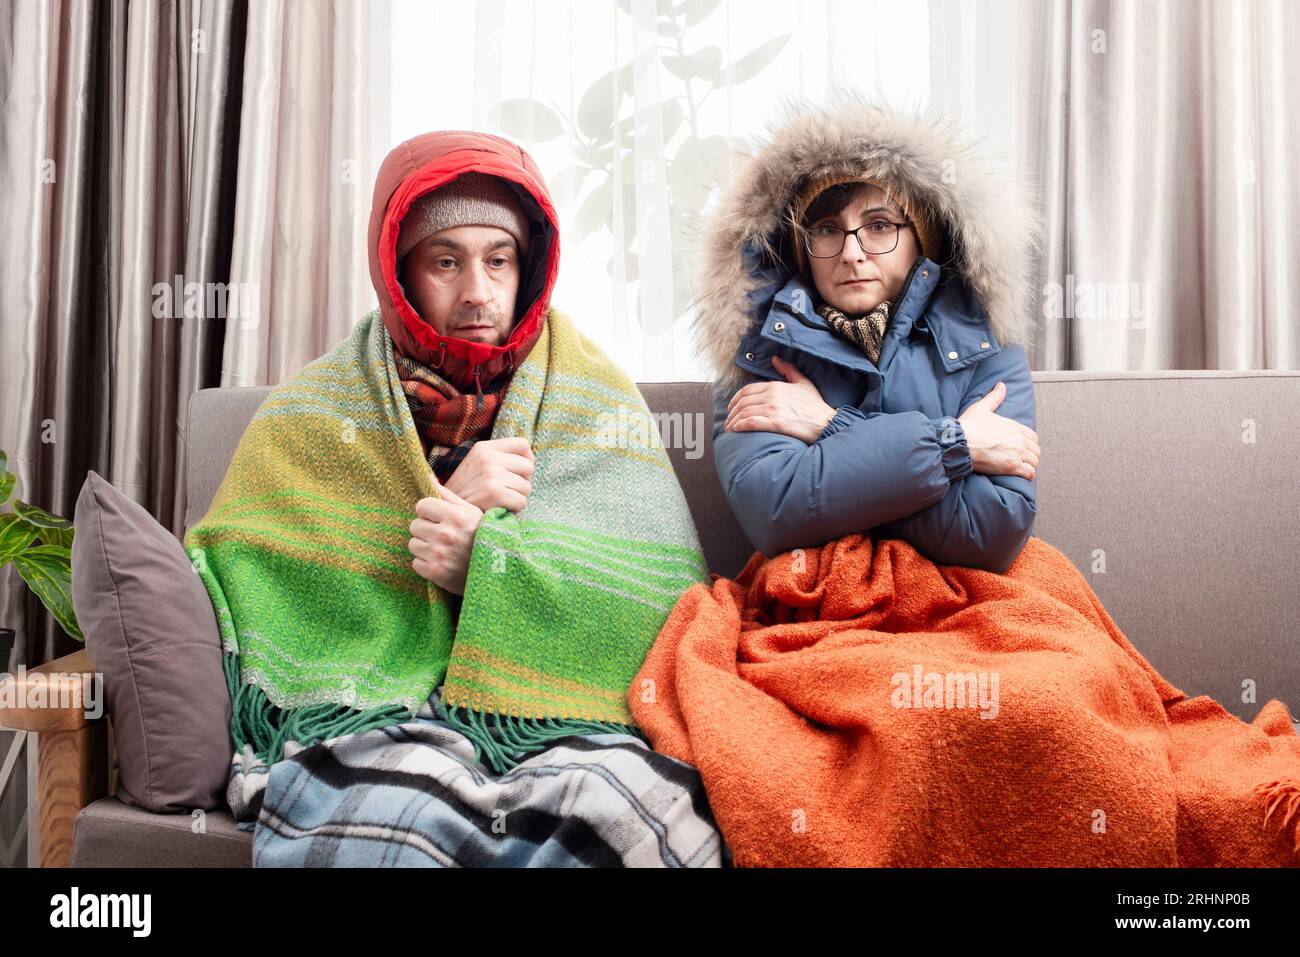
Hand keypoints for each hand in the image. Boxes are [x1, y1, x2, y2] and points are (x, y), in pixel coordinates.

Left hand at [409, 480, 483, 595]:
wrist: (494, 572)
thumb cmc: (481, 537)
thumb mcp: (472, 512)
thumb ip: (448, 496)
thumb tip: (427, 477)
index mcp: (456, 516)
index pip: (422, 506)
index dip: (429, 512)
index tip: (439, 519)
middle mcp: (446, 534)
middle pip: (414, 525)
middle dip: (426, 529)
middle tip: (442, 536)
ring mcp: (439, 554)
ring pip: (413, 544)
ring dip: (424, 547)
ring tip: (442, 549)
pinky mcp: (435, 572)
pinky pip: (416, 563)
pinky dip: (426, 564)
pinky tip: (441, 562)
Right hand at [443, 437, 533, 512]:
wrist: (446, 511)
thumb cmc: (467, 492)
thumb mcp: (477, 465)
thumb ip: (498, 459)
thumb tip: (530, 460)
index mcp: (484, 448)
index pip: (522, 444)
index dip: (526, 459)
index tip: (519, 472)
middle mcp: (488, 458)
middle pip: (528, 466)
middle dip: (522, 481)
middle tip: (507, 491)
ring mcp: (491, 474)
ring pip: (526, 487)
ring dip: (517, 497)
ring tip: (499, 501)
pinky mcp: (495, 493)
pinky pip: (521, 501)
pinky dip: (514, 509)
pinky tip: (499, 509)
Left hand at [723, 356, 836, 442]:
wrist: (828, 423)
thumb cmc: (816, 405)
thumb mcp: (803, 383)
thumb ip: (789, 370)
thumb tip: (775, 359)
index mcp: (776, 386)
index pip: (747, 391)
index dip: (734, 400)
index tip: (731, 408)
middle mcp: (773, 396)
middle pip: (743, 402)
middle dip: (731, 413)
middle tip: (728, 422)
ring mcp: (774, 409)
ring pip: (744, 413)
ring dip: (733, 422)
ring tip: (730, 430)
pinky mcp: (776, 423)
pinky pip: (751, 423)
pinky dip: (741, 426)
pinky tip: (737, 431)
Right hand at [957, 381, 1039, 479]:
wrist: (959, 443)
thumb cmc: (968, 426)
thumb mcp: (981, 407)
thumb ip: (994, 397)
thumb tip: (1001, 385)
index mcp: (1013, 426)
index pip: (1033, 437)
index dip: (1029, 443)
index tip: (1023, 448)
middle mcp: (1018, 440)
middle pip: (1036, 450)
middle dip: (1031, 455)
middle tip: (1023, 460)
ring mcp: (1016, 453)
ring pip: (1034, 461)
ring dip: (1030, 465)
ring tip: (1022, 468)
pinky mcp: (1011, 466)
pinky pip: (1029, 472)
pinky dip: (1027, 474)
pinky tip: (1022, 475)